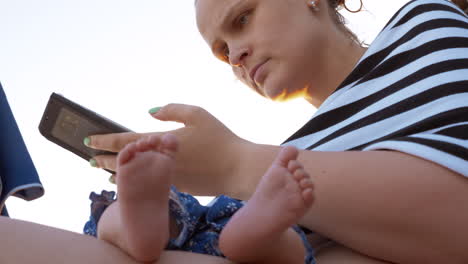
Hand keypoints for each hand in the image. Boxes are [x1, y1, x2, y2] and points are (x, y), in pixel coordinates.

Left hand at [87, 104, 246, 195]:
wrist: (236, 169)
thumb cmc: (219, 139)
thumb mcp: (198, 114)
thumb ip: (172, 110)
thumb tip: (149, 111)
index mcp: (161, 142)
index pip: (124, 141)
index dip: (104, 140)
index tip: (88, 140)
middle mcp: (158, 163)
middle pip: (125, 162)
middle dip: (104, 161)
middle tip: (91, 160)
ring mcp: (166, 178)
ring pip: (136, 176)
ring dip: (119, 173)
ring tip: (104, 173)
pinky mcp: (177, 188)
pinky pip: (152, 182)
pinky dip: (140, 179)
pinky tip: (136, 178)